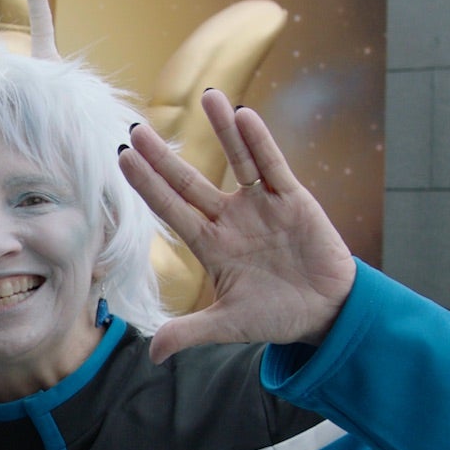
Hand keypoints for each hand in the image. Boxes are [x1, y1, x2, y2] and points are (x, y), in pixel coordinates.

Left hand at [119, 90, 357, 361]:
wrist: (327, 313)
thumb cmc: (276, 316)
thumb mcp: (229, 325)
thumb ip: (191, 331)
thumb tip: (153, 353)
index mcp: (211, 245)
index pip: (171, 210)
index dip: (148, 185)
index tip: (122, 158)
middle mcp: (231, 219)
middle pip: (191, 182)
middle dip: (165, 157)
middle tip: (135, 128)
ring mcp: (262, 206)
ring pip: (236, 160)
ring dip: (221, 131)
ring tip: (206, 96)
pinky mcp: (293, 200)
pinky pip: (273, 166)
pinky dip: (259, 143)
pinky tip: (243, 117)